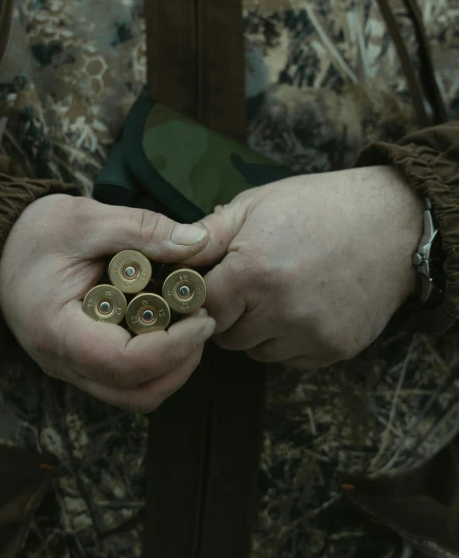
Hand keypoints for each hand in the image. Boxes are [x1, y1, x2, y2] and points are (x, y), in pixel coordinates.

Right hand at [0, 195, 214, 410]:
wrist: (3, 246)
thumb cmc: (38, 231)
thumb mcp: (88, 218)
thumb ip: (142, 229)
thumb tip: (198, 243)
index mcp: (56, 329)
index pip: (123, 363)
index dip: (173, 347)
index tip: (203, 317)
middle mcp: (61, 362)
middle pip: (135, 393)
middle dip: (181, 362)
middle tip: (204, 319)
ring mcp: (72, 368)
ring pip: (134, 395)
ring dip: (172, 368)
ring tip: (191, 324)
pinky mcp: (84, 363)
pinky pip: (126, 381)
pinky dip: (157, 363)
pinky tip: (170, 325)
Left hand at [188, 166, 422, 368]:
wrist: (392, 223)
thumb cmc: (319, 206)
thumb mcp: (256, 205)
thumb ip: (208, 234)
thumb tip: (170, 254)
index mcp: (254, 272)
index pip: (201, 307)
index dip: (200, 295)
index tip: (208, 284)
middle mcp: (281, 312)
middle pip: (226, 336)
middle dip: (229, 313)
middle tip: (248, 283)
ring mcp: (310, 335)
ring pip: (257, 351)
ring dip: (257, 330)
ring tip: (280, 291)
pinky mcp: (334, 350)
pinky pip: (290, 358)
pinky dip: (288, 340)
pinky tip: (304, 305)